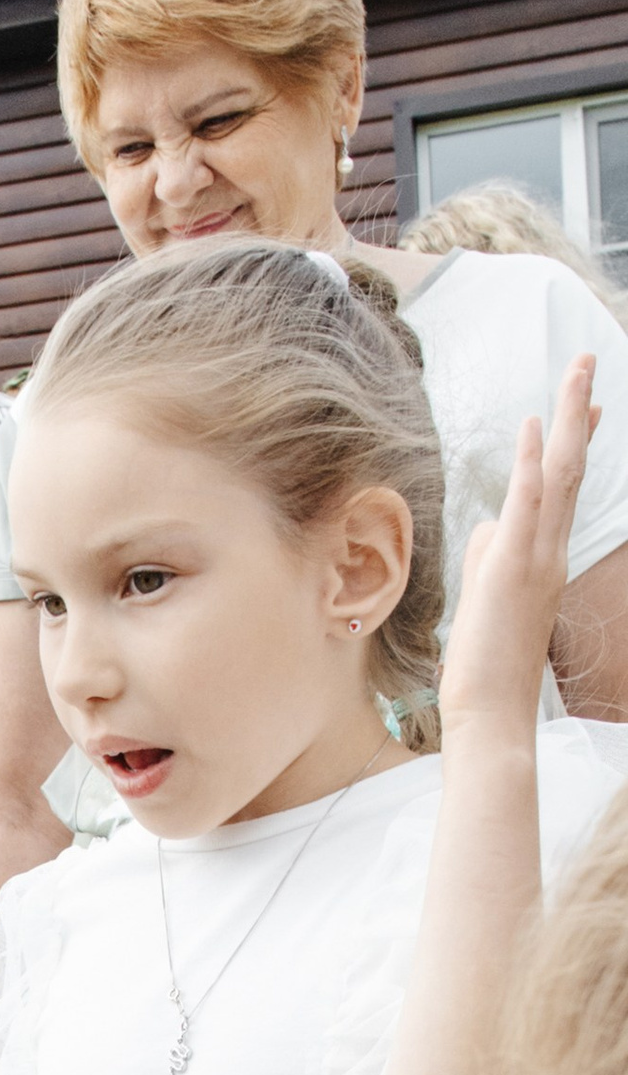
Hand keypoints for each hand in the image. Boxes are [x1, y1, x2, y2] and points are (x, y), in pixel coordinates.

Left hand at [441, 359, 597, 745]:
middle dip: (579, 412)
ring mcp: (536, 558)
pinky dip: (529, 462)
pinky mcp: (513, 567)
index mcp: (546, 559)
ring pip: (558, 475)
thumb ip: (491, 556)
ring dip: (566, 419)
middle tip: (587, 363)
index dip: (574, 443)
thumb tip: (487, 526)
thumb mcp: (488, 600)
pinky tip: (532, 426)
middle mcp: (550, 552)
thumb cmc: (487, 665)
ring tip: (575, 371)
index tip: (588, 405)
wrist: (492, 711)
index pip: (564, 491)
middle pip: (571, 469)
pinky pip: (526, 505)